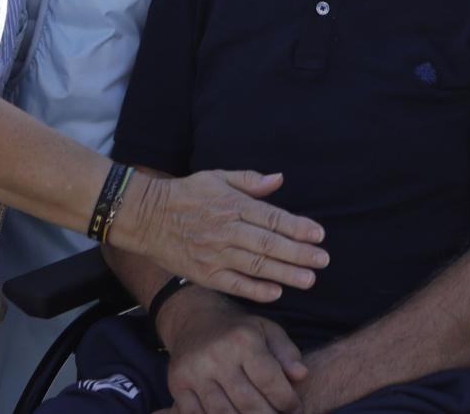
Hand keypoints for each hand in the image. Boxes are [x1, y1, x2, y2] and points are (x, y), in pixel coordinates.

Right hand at [110, 170, 326, 303]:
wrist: (146, 217)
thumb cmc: (186, 194)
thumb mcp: (217, 177)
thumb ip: (249, 181)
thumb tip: (279, 179)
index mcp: (232, 204)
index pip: (272, 218)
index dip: (298, 227)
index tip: (319, 235)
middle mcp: (226, 229)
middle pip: (269, 244)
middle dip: (300, 253)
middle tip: (323, 260)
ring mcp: (215, 254)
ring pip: (256, 266)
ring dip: (285, 273)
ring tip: (309, 279)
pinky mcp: (204, 274)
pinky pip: (234, 284)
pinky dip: (256, 289)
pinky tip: (276, 292)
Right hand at [160, 291, 307, 413]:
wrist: (195, 318)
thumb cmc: (239, 330)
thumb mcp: (267, 330)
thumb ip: (287, 353)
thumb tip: (302, 375)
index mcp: (243, 339)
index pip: (270, 380)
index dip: (287, 401)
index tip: (296, 409)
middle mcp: (217, 355)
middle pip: (248, 403)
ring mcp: (194, 371)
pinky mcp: (177, 384)